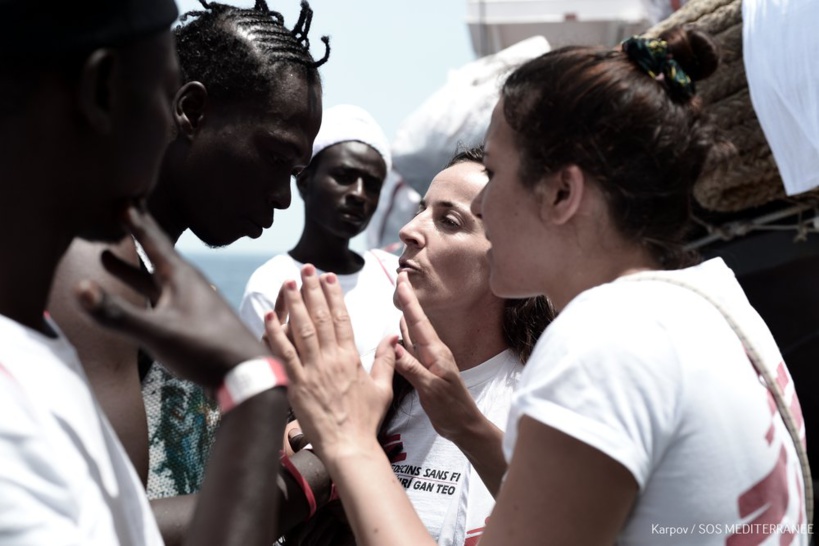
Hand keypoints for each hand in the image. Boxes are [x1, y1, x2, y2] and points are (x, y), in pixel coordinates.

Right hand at [76, 205, 266, 386]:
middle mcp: (187, 284)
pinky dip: (144, 290)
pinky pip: (162, 297)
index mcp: (180, 277)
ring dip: (132, 267)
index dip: (135, 221)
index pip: (153, 240)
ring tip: (108, 256)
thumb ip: (117, 313)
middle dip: (133, 237)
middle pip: (155, 254)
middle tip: (116, 217)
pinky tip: (141, 298)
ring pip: (156, 278)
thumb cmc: (206, 349)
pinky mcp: (194, 321)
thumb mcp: (157, 331)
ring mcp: (192, 302)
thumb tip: (79, 288)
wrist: (247, 374)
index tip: (121, 199)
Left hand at [264, 264, 397, 459]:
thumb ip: (385, 360)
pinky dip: (275, 334)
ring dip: (294, 304)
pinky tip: (269, 317)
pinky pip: (283, 354)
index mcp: (350, 358)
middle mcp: (331, 359)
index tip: (329, 278)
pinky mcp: (296, 384)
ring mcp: (312, 371)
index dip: (334, 295)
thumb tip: (392, 336)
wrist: (349, 446)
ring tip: (289, 282)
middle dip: (312, 290)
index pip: (342, 318)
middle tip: (306, 269)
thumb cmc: (366, 420)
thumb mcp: (383, 388)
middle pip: (321, 317)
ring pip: (302, 329)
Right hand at [393, 272, 483, 441]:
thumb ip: (412, 369)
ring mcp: (430, 360)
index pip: (418, 321)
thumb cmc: (452, 410)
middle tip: (400, 277)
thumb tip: (393, 348)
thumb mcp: (431, 390)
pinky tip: (400, 330)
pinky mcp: (427, 369)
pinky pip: (412, 347)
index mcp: (435, 353)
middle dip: (407, 299)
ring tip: (400, 297)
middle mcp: (433, 352)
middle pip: (415, 321)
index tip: (402, 278)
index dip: (409, 299)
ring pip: (414, 332)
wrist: (465, 426)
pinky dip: (404, 334)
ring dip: (406, 314)